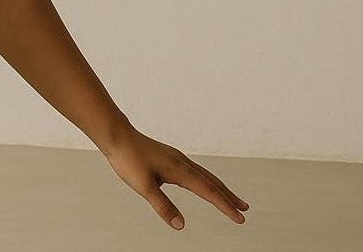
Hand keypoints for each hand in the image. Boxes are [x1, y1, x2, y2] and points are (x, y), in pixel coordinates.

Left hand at [101, 127, 249, 230]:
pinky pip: (195, 171)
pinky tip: (202, 184)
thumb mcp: (144, 187)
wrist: (117, 136)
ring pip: (205, 175)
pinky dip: (206, 180)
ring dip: (219, 188)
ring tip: (231, 198)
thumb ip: (163, 206)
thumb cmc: (128, 160)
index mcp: (180, 170)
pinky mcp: (170, 157)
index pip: (208, 192)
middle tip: (245, 209)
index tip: (240, 218)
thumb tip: (180, 225)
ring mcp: (177, 159)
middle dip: (229, 197)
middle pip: (212, 182)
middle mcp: (183, 163)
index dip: (225, 206)